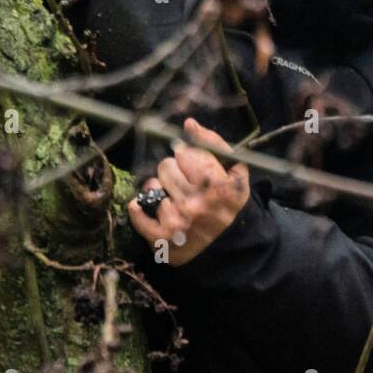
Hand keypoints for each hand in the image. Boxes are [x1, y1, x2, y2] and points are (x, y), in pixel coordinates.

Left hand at [126, 117, 250, 266]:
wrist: (224, 248)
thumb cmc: (227, 203)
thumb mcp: (234, 173)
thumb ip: (215, 145)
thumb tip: (189, 123)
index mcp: (221, 186)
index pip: (188, 153)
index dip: (188, 156)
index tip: (192, 165)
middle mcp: (199, 203)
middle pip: (167, 165)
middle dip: (174, 170)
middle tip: (184, 182)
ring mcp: (178, 221)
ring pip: (152, 183)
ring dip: (160, 187)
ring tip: (173, 197)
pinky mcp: (160, 237)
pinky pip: (137, 209)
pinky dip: (140, 207)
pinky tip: (153, 208)